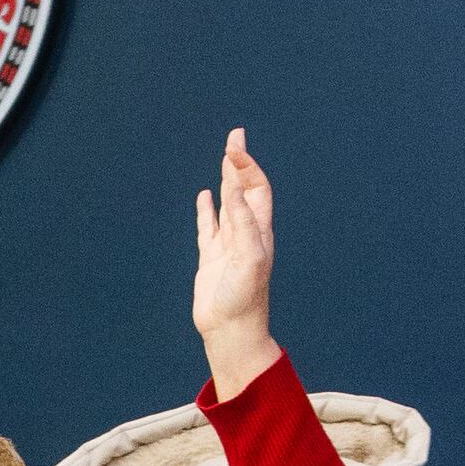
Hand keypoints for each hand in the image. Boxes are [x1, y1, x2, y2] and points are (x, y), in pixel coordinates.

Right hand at [191, 128, 280, 397]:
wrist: (231, 331)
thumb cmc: (244, 299)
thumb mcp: (248, 259)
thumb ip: (243, 224)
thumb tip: (235, 191)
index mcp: (259, 231)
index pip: (256, 189)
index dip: (246, 167)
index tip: (232, 148)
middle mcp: (246, 234)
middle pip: (244, 189)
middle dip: (239, 162)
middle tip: (235, 134)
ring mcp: (228, 246)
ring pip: (227, 204)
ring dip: (226, 180)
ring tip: (225, 157)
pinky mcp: (212, 259)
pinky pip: (209, 227)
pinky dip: (207, 210)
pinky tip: (205, 196)